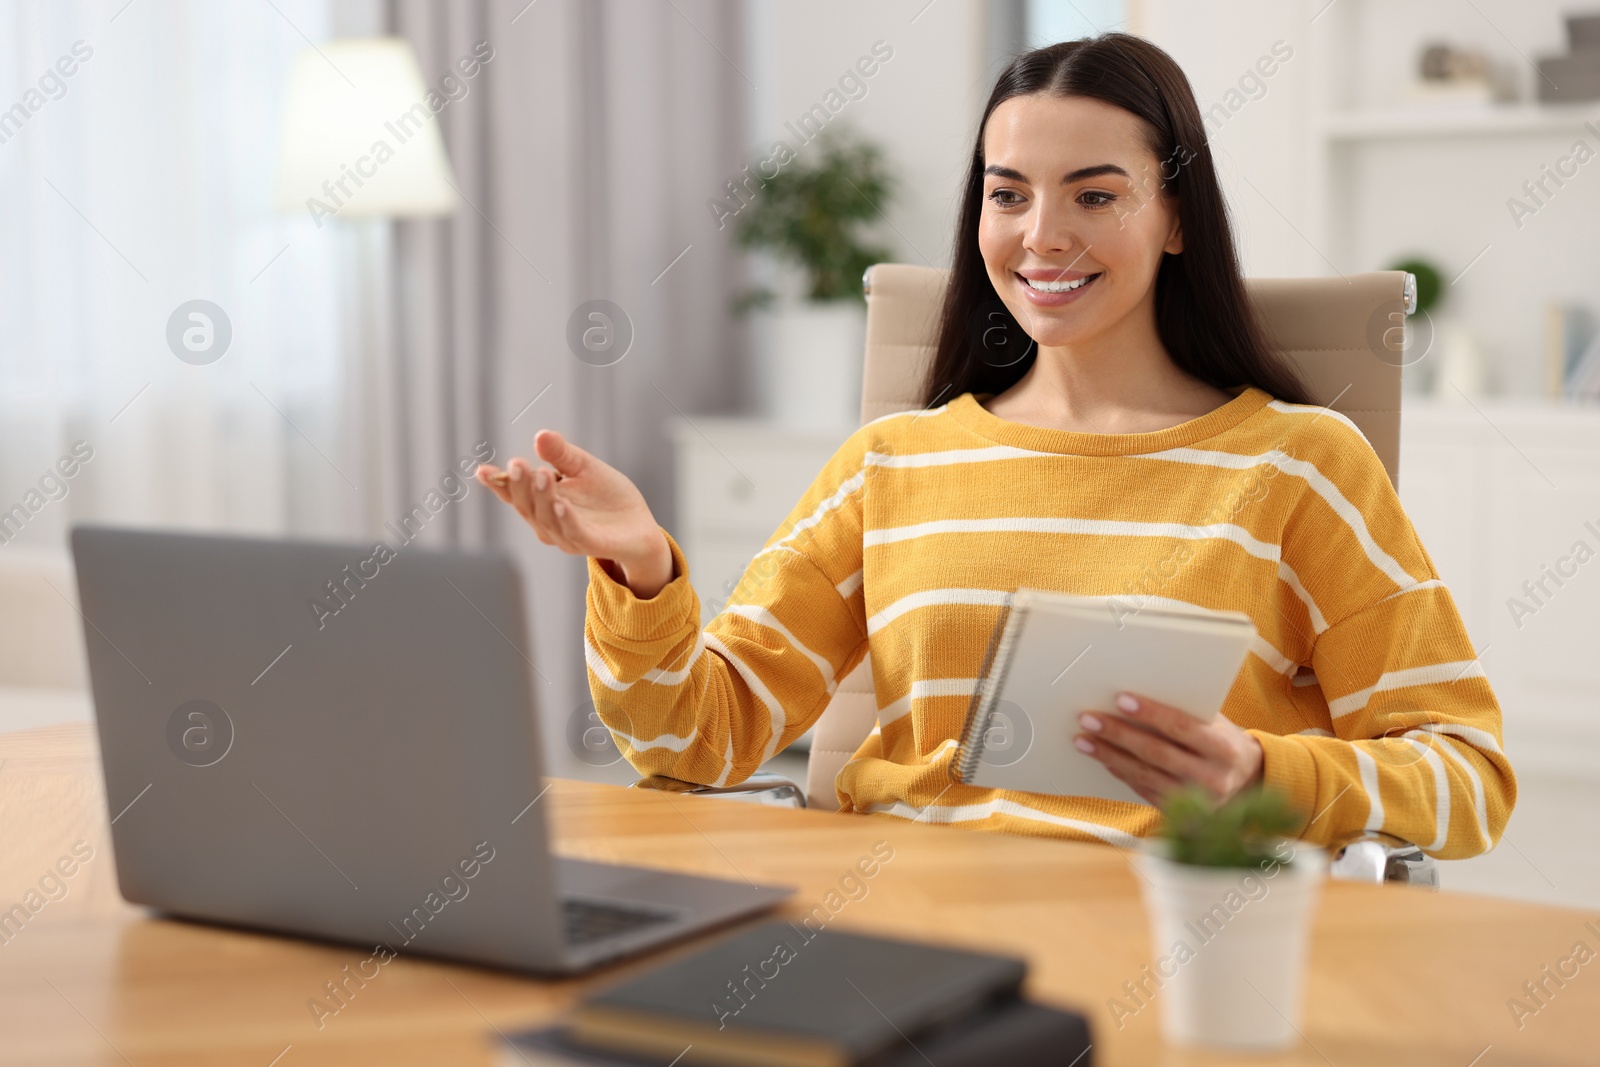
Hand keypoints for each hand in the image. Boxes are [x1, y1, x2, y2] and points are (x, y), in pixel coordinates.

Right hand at [476, 430, 673, 598]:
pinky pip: (573, 532)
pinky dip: (565, 519)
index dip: (498, 483)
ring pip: (546, 518)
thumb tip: (541, 435)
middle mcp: (547, 521)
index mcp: (542, 501)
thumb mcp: (585, 468)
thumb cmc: (607, 498)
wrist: (639, 526)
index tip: (482, 470)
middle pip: (526, 505)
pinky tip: (562, 503)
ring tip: (541, 474)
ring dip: (542, 497)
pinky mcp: (590, 544)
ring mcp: (566, 535)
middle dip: (520, 485)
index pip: (515, 493)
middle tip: (518, 464)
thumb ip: (562, 455)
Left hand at [1073, 693, 1262, 804]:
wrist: (1248, 782)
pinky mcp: (1180, 814)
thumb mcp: (1217, 724)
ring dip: (1109, 756)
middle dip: (1118, 734)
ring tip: (1084, 739)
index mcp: (1225, 750)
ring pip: (1143, 775)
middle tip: (1088, 718)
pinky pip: (1142, 790)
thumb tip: (1135, 698)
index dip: (1150, 713)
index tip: (1120, 699)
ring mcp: (1195, 802)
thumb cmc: (1224, 742)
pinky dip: (1120, 772)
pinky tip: (1103, 758)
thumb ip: (1186, 713)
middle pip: (1156, 753)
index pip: (1181, 727)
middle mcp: (1212, 778)